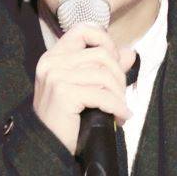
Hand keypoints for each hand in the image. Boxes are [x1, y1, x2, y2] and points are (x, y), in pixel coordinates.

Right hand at [32, 23, 135, 154]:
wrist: (47, 146)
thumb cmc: (66, 116)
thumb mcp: (85, 85)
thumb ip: (106, 67)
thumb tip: (130, 52)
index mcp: (54, 55)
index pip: (82, 29)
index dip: (104, 39)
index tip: (114, 59)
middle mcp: (52, 61)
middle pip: (101, 54)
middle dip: (119, 76)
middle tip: (120, 95)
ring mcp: (56, 75)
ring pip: (104, 74)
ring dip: (119, 94)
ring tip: (120, 108)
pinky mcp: (63, 92)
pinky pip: (102, 95)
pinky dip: (117, 106)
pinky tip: (121, 116)